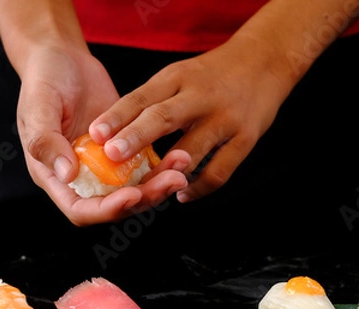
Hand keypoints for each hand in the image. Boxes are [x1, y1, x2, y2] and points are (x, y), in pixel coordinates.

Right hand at [16, 45, 189, 225]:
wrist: (63, 58)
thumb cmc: (43, 81)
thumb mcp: (38, 108)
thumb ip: (46, 143)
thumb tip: (67, 174)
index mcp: (55, 176)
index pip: (81, 210)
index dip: (107, 209)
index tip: (131, 195)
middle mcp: (83, 178)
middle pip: (116, 205)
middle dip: (146, 197)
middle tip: (173, 180)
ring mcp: (105, 166)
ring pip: (136, 189)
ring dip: (160, 183)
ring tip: (182, 165)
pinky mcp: (124, 150)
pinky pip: (145, 168)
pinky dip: (162, 166)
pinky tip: (180, 156)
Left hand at [88, 35, 290, 202]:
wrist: (264, 63)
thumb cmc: (210, 76)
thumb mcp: (179, 75)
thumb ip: (152, 102)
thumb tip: (114, 135)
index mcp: (177, 78)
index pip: (141, 97)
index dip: (117, 116)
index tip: (94, 134)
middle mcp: (200, 96)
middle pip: (164, 118)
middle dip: (136, 137)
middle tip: (113, 155)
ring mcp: (225, 119)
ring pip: (191, 150)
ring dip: (166, 172)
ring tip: (145, 188)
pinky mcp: (245, 139)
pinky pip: (218, 172)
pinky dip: (198, 188)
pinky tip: (182, 194)